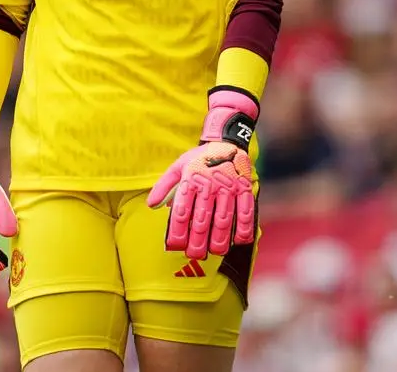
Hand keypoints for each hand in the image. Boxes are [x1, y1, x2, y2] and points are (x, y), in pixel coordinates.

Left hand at [147, 88, 258, 259]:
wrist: (227, 140)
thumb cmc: (200, 158)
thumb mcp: (178, 166)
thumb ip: (164, 186)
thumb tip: (151, 205)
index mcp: (190, 179)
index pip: (182, 211)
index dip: (178, 232)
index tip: (174, 246)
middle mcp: (209, 184)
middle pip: (202, 219)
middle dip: (198, 241)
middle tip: (195, 255)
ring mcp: (229, 186)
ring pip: (223, 218)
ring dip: (220, 239)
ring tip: (215, 252)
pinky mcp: (245, 188)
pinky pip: (245, 210)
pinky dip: (243, 227)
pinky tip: (239, 240)